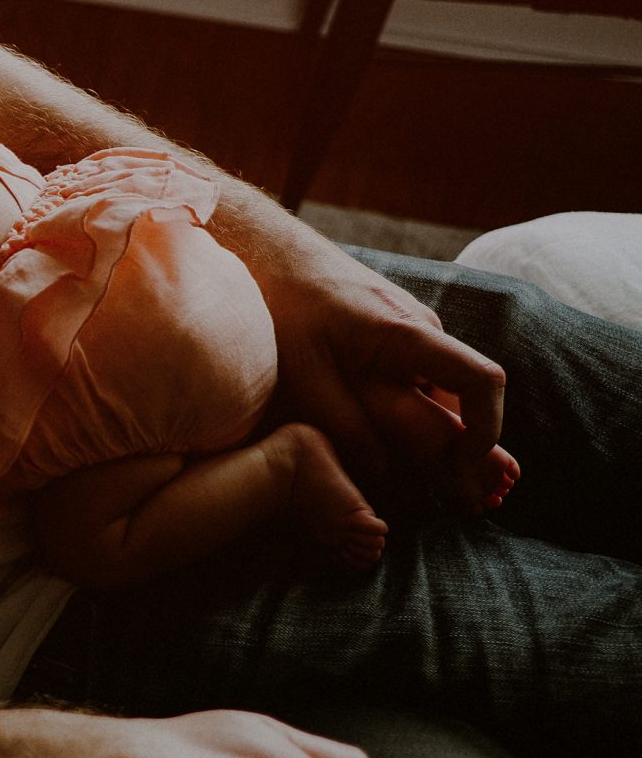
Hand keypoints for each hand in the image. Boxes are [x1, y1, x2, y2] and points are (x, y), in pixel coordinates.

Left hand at [256, 237, 506, 498]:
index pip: (479, 380)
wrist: (271, 254)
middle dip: (469, 453)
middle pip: (463, 400)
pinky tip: (408, 456)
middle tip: (471, 504)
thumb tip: (384, 471)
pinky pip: (417, 385)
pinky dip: (418, 420)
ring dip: (443, 440)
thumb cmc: (283, 306)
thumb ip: (345, 424)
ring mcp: (410, 335)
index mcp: (408, 333)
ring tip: (446, 490)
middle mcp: (422, 332)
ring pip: (438, 396)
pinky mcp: (392, 340)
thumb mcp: (304, 374)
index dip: (486, 429)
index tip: (468, 469)